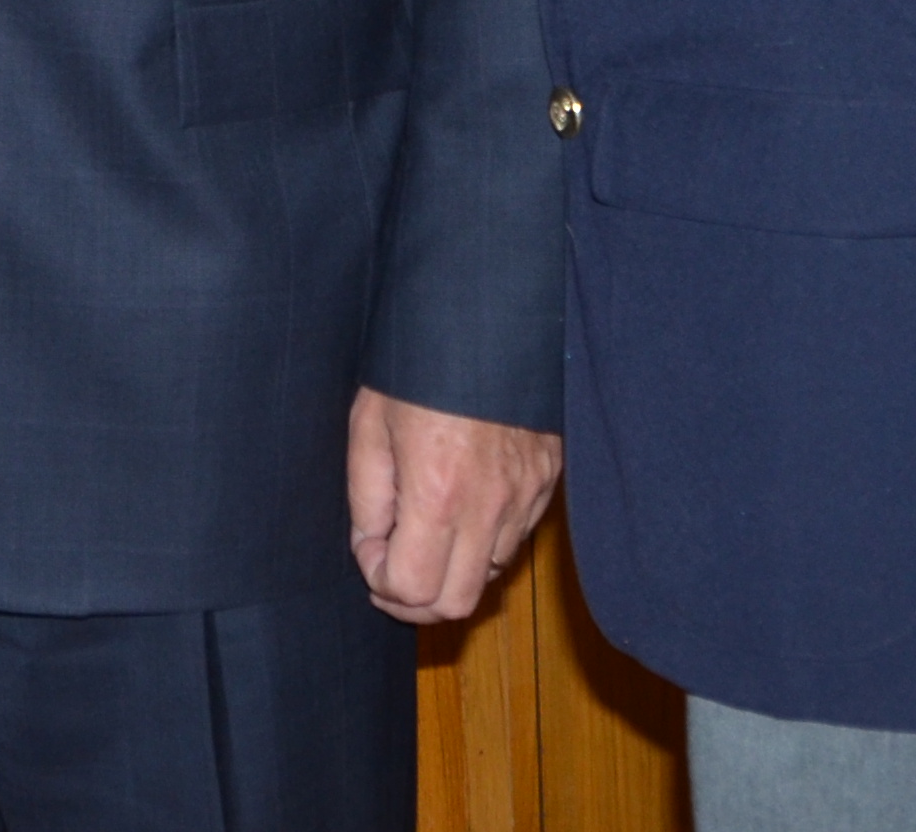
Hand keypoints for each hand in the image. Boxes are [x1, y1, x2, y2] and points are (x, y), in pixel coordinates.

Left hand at [344, 387, 562, 626]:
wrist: (487, 313)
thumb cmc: (417, 363)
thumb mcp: (369, 423)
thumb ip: (367, 497)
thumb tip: (374, 544)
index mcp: (437, 493)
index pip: (411, 588)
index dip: (379, 580)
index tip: (368, 548)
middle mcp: (489, 505)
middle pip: (457, 602)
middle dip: (417, 598)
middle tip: (392, 567)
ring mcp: (526, 495)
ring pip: (491, 574)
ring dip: (454, 569)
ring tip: (427, 531)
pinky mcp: (548, 481)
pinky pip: (516, 538)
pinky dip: (485, 541)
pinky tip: (462, 508)